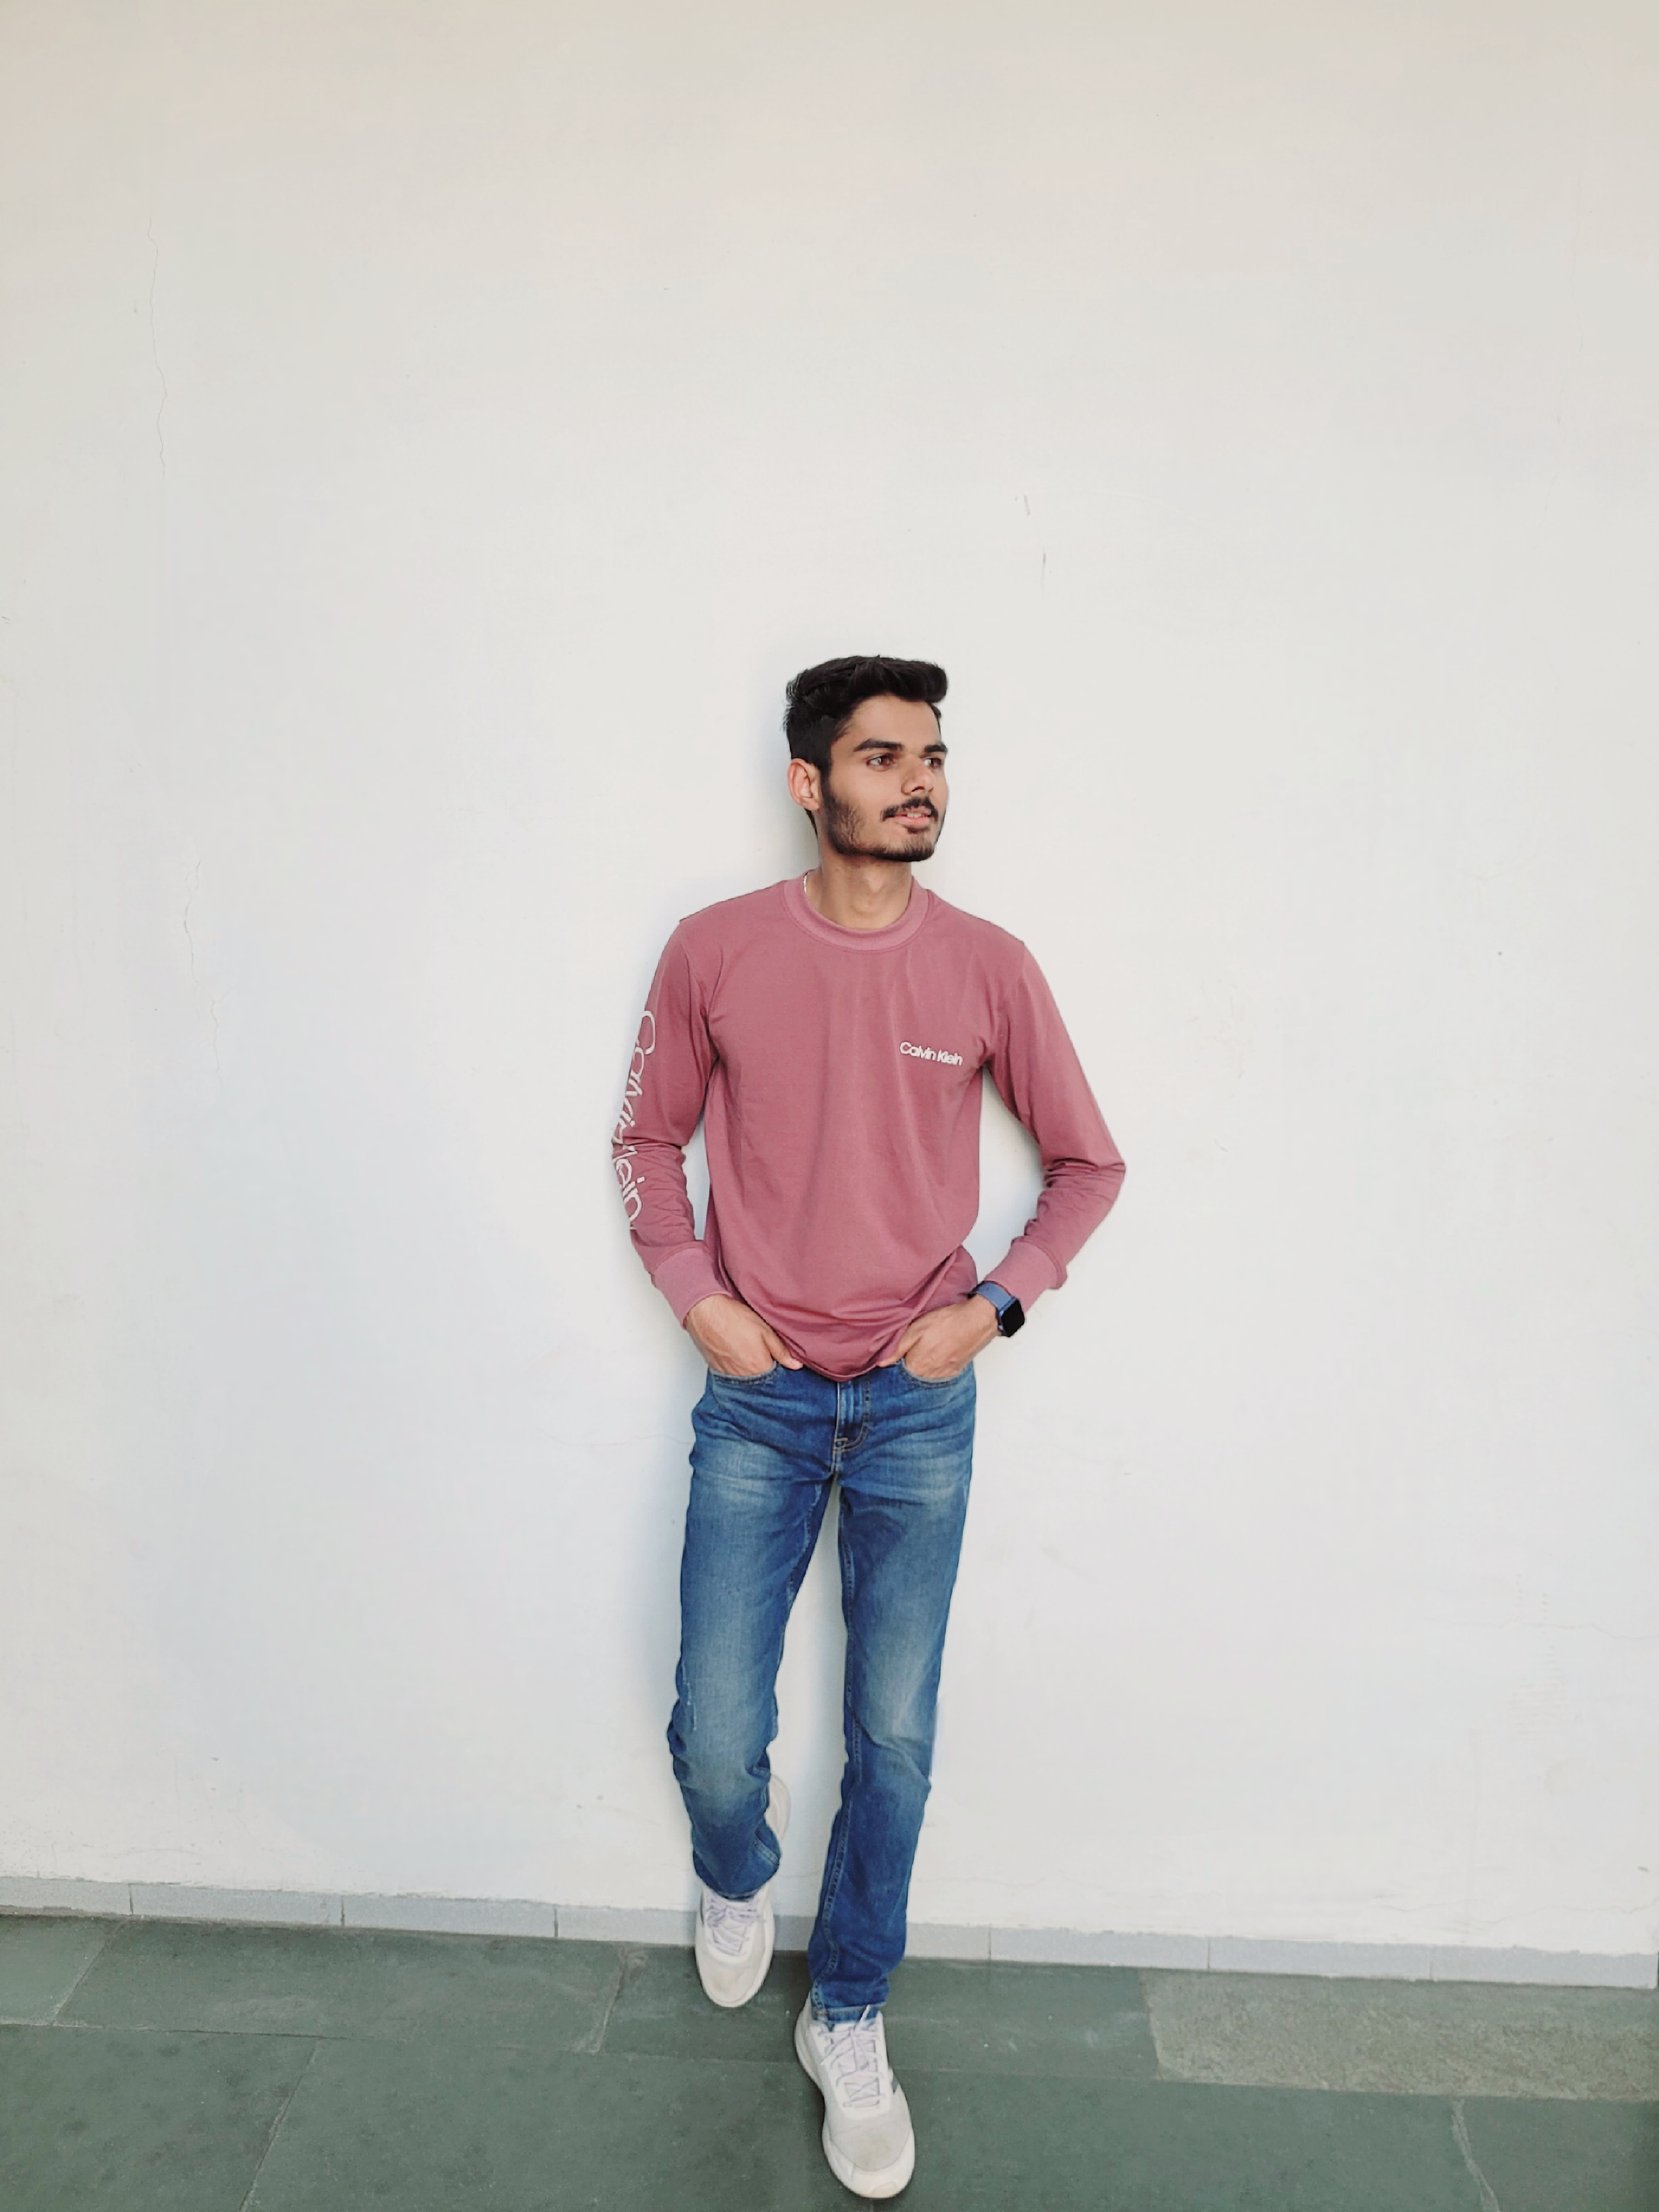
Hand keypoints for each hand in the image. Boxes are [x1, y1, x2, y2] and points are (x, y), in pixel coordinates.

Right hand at [684, 1294, 802, 1377]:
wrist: (705, 1313)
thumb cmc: (734, 1318)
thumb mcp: (765, 1331)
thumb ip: (781, 1351)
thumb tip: (796, 1365)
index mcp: (758, 1368)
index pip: (775, 1380)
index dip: (780, 1372)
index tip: (781, 1364)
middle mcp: (742, 1376)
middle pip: (760, 1383)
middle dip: (765, 1374)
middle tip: (765, 1358)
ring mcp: (727, 1375)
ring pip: (745, 1382)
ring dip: (751, 1373)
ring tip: (750, 1356)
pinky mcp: (716, 1370)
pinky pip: (731, 1377)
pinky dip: (737, 1371)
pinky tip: (738, 1358)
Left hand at [884, 1294, 998, 1380]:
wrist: (977, 1321)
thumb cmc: (948, 1322)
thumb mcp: (916, 1328)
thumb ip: (897, 1348)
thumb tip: (881, 1362)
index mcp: (917, 1366)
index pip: (897, 1375)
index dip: (892, 1367)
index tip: (891, 1360)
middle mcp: (930, 1376)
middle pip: (911, 1379)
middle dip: (905, 1371)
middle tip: (906, 1355)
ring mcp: (943, 1376)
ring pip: (924, 1379)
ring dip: (919, 1371)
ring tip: (921, 1355)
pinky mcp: (953, 1373)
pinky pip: (937, 1377)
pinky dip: (932, 1370)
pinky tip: (933, 1357)